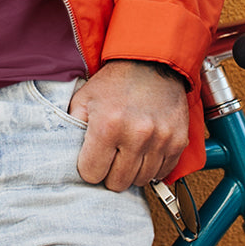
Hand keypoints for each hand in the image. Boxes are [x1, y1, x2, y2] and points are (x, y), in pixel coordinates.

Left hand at [68, 60, 189, 190]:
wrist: (151, 62)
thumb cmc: (114, 82)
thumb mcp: (83, 98)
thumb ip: (71, 127)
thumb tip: (66, 155)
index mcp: (107, 126)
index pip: (92, 174)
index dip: (89, 167)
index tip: (92, 157)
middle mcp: (136, 135)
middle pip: (117, 183)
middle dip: (110, 173)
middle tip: (110, 155)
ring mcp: (160, 140)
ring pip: (141, 181)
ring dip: (132, 171)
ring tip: (127, 150)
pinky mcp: (178, 142)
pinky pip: (162, 173)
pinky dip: (152, 167)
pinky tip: (145, 150)